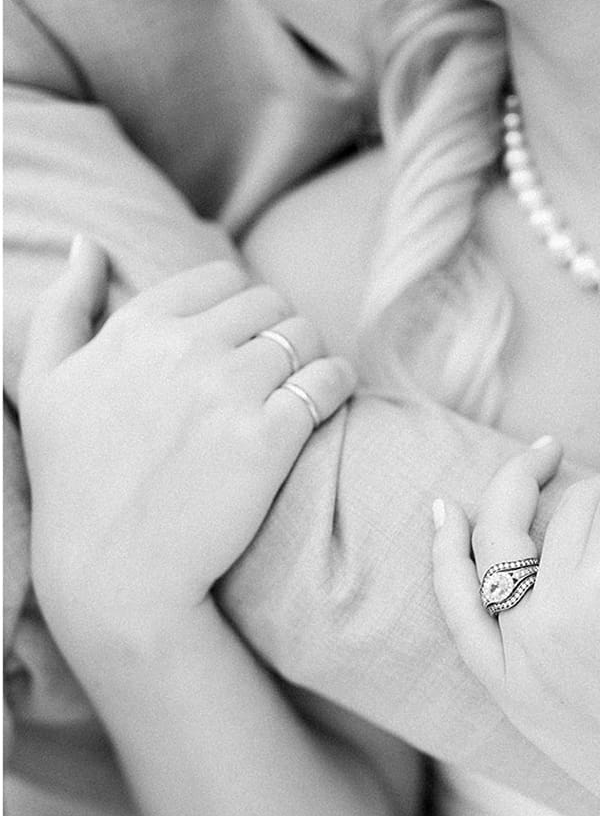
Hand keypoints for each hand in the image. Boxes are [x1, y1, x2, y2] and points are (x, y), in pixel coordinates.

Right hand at [17, 239, 354, 655]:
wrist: (115, 571)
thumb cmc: (76, 481)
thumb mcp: (45, 384)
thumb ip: (64, 305)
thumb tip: (90, 244)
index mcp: (135, 328)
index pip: (221, 279)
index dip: (240, 310)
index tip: (239, 346)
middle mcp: (183, 348)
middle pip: (271, 303)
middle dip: (279, 331)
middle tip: (275, 372)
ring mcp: (229, 390)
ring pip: (306, 336)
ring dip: (312, 358)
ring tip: (299, 390)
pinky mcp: (270, 436)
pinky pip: (331, 380)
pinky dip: (338, 385)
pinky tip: (327, 403)